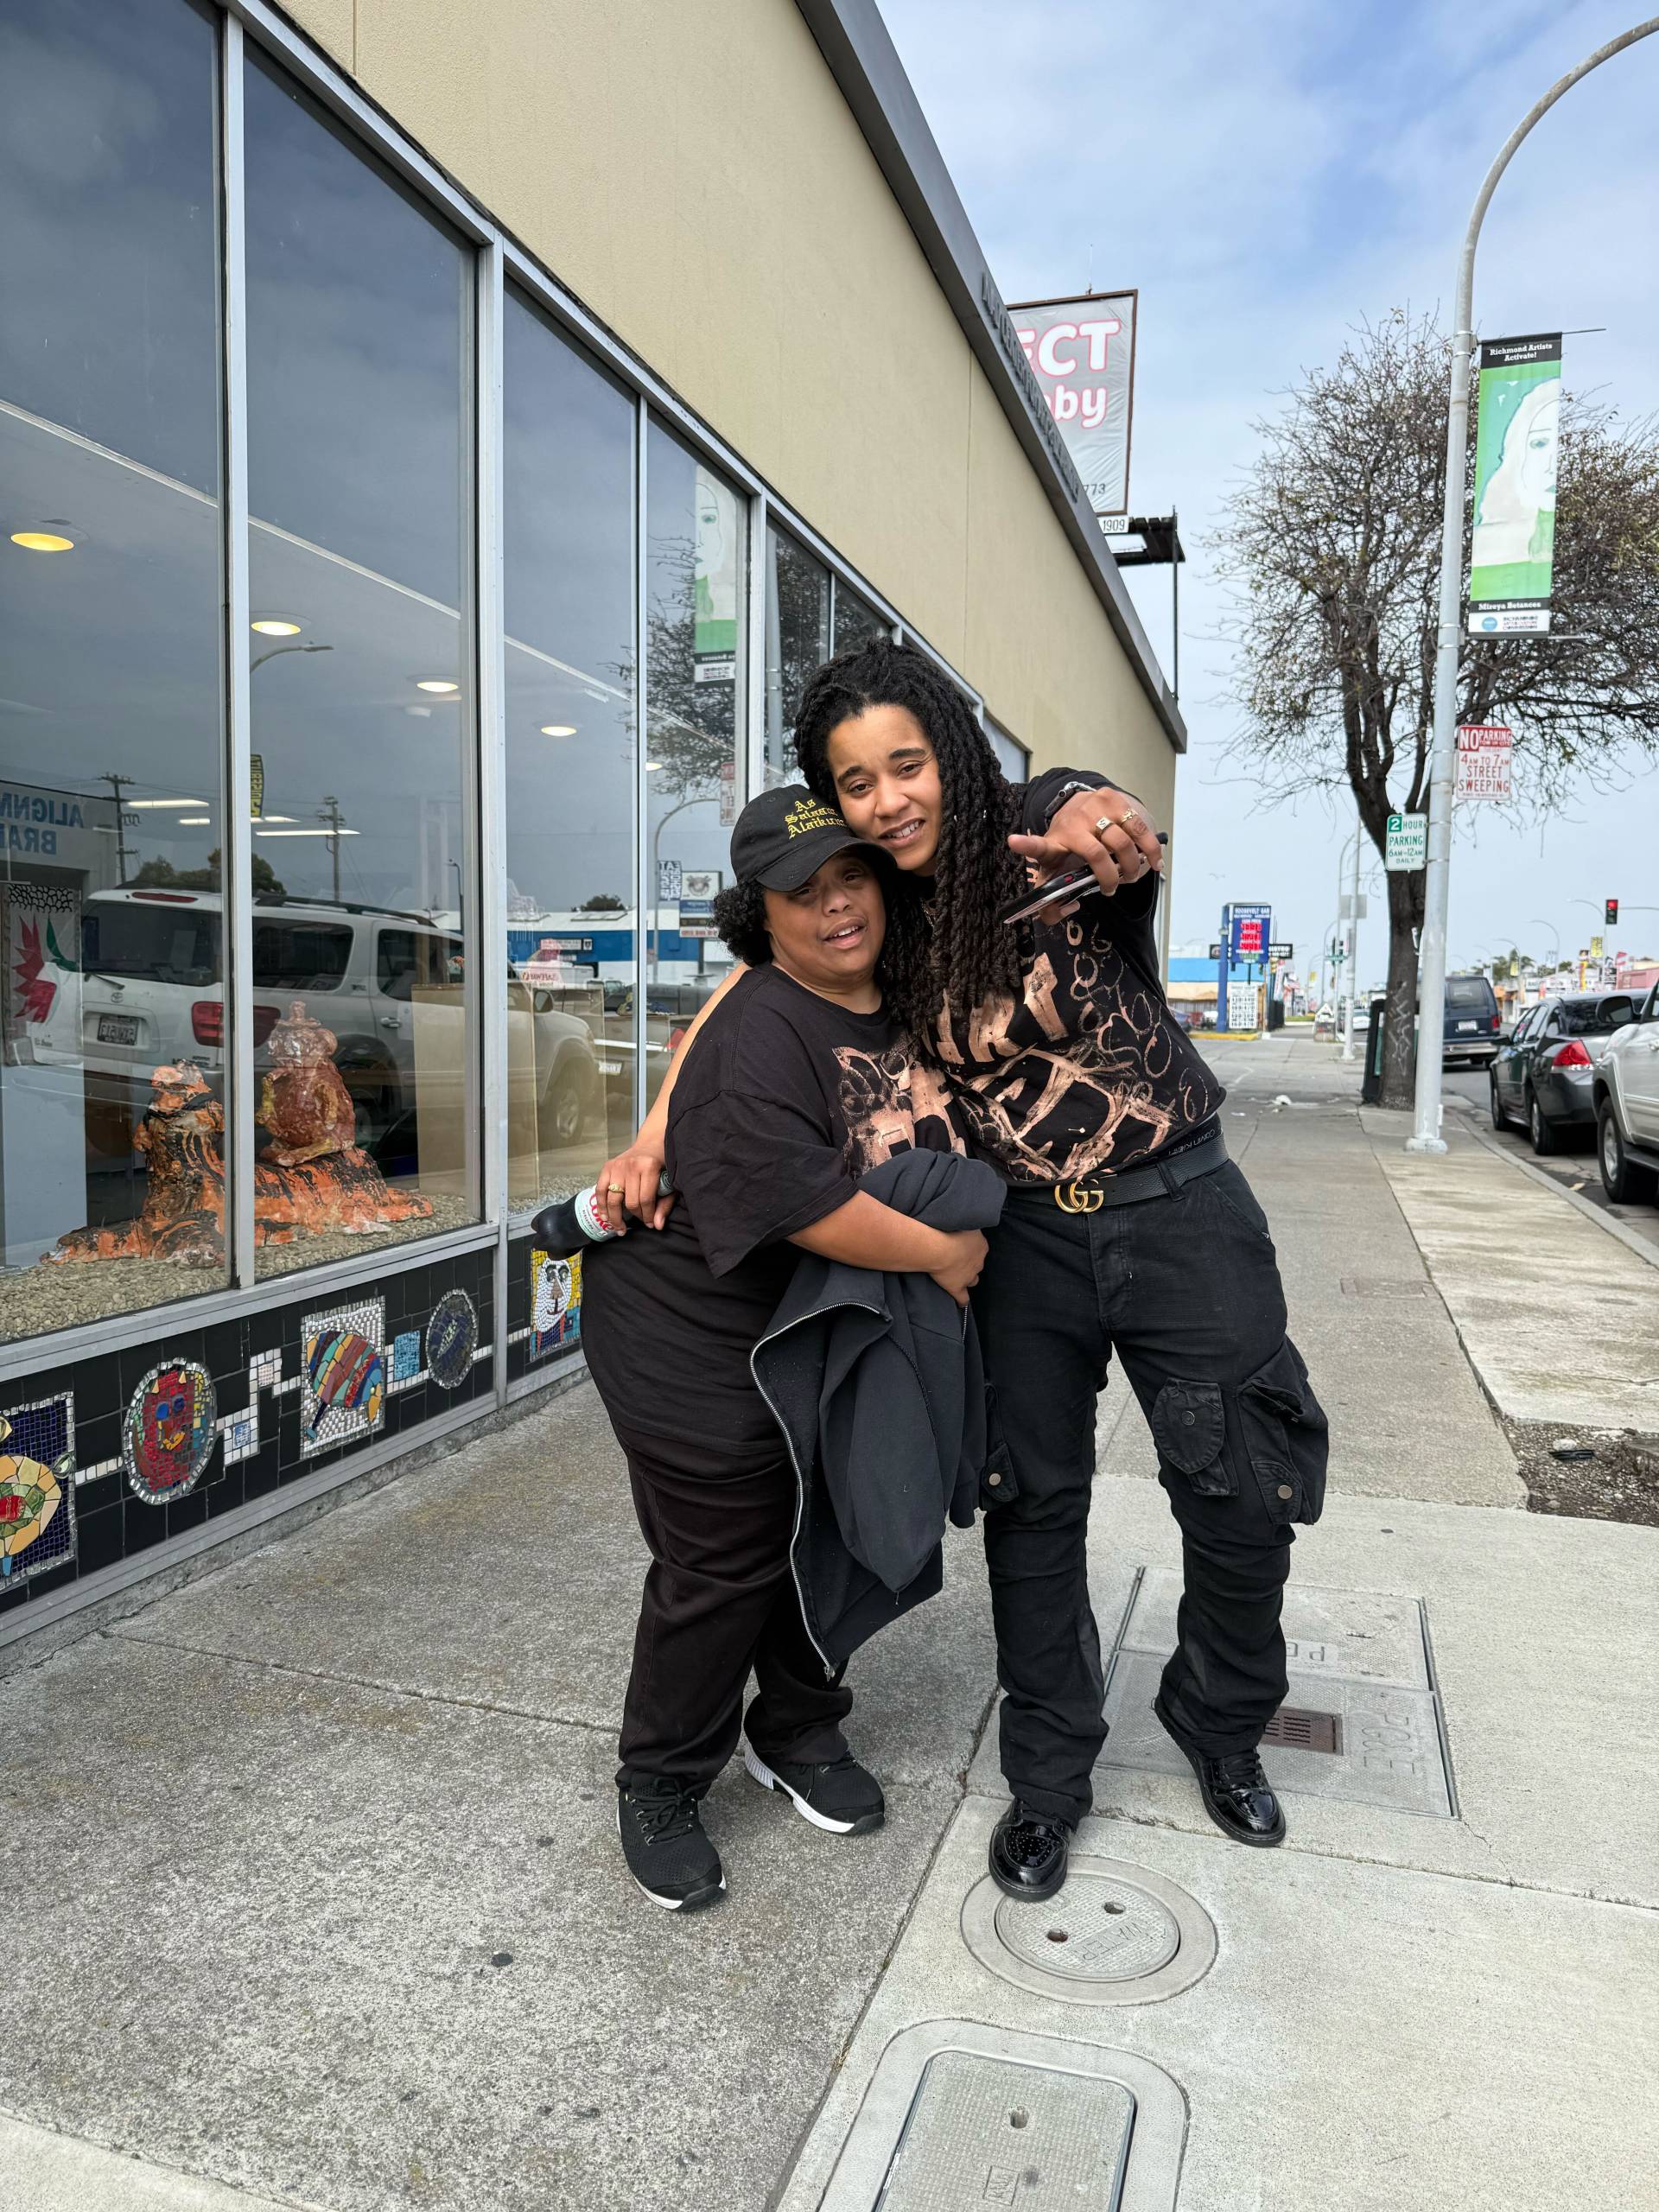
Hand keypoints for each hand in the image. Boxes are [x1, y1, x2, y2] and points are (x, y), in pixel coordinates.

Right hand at [594, 1137, 674, 1231]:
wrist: (651, 1143)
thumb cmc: (663, 1163)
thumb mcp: (670, 1181)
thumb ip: (665, 1204)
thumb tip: (657, 1225)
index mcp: (648, 1167)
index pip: (645, 1200)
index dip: (647, 1216)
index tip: (650, 1224)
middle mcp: (631, 1166)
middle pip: (630, 1202)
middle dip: (635, 1217)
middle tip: (640, 1223)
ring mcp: (617, 1166)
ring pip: (613, 1199)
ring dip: (615, 1218)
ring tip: (619, 1229)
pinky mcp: (608, 1167)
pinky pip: (600, 1190)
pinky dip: (601, 1206)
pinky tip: (604, 1218)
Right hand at [928, 1228, 987, 1308]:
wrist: (939, 1247)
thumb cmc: (948, 1229)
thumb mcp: (963, 1221)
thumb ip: (967, 1223)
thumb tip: (966, 1222)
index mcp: (981, 1245)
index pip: (980, 1248)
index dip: (971, 1249)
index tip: (962, 1246)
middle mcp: (978, 1262)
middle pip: (977, 1264)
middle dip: (970, 1263)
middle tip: (957, 1258)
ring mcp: (969, 1276)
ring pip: (973, 1280)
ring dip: (968, 1278)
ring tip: (958, 1276)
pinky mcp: (957, 1287)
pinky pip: (963, 1298)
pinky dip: (962, 1300)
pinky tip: (960, 1303)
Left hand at [1009, 786, 1162, 915]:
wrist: (1084, 808)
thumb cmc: (1071, 849)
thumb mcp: (1057, 872)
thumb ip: (1053, 905)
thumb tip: (1071, 906)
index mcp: (1053, 843)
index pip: (1036, 846)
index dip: (1025, 846)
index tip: (1013, 842)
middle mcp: (1073, 822)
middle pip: (1097, 854)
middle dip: (1109, 877)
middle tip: (1111, 889)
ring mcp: (1095, 808)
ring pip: (1122, 842)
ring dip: (1131, 866)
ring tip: (1130, 876)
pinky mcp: (1116, 800)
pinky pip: (1139, 829)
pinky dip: (1150, 850)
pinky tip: (1154, 864)